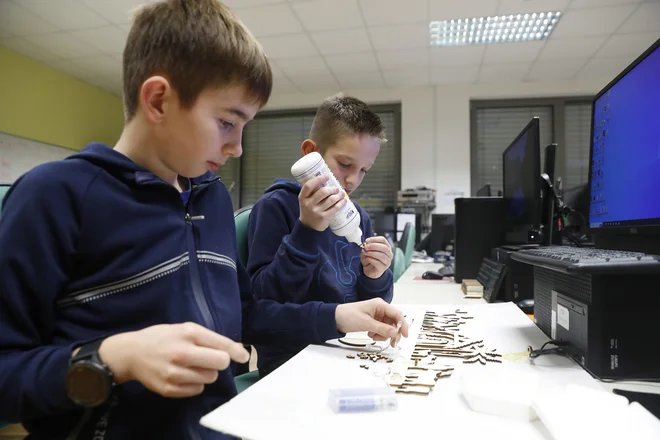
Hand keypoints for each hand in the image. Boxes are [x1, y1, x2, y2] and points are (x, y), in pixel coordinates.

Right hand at [98, 323, 248, 397]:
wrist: (131, 353)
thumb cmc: (163, 337)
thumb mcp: (186, 329)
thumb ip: (212, 339)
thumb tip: (239, 352)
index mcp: (188, 334)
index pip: (222, 346)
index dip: (236, 352)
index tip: (243, 356)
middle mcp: (181, 354)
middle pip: (220, 364)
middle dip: (219, 362)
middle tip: (208, 358)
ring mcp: (174, 374)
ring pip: (209, 379)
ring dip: (206, 373)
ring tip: (192, 365)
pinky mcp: (168, 390)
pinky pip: (197, 390)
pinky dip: (195, 384)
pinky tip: (183, 375)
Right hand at [298, 175, 346, 231]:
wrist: (308, 227)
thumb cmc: (309, 210)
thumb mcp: (306, 200)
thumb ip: (312, 192)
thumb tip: (326, 180)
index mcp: (302, 197)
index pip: (309, 185)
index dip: (318, 179)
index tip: (327, 176)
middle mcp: (308, 204)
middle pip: (323, 192)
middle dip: (332, 189)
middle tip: (337, 188)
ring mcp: (316, 211)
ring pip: (331, 199)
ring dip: (339, 195)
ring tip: (342, 193)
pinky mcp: (323, 217)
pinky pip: (335, 208)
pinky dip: (341, 203)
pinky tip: (344, 200)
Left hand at [335, 298, 408, 346]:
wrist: (335, 318)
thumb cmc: (348, 316)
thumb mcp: (366, 323)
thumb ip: (381, 328)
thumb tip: (395, 333)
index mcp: (380, 305)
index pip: (397, 314)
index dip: (403, 325)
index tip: (405, 336)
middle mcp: (381, 309)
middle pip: (394, 323)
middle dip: (393, 333)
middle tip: (391, 343)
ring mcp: (377, 316)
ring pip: (389, 328)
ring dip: (384, 335)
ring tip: (373, 336)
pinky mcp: (374, 321)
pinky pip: (382, 330)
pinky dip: (378, 334)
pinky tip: (370, 334)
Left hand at [361, 236, 393, 278]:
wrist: (370, 270)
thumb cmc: (370, 259)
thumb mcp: (367, 251)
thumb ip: (367, 248)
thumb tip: (366, 245)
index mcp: (386, 247)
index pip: (383, 240)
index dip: (375, 239)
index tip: (367, 240)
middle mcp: (389, 254)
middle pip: (384, 247)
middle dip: (374, 246)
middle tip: (366, 246)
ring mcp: (387, 262)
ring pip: (382, 256)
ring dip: (372, 253)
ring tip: (365, 253)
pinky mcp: (383, 268)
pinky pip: (378, 263)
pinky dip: (371, 259)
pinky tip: (367, 258)